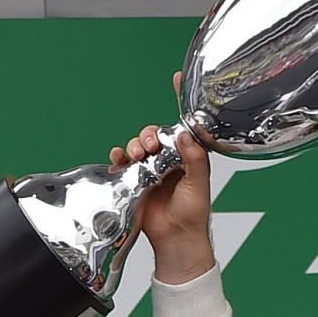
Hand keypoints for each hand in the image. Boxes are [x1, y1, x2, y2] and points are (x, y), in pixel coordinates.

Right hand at [109, 72, 214, 284]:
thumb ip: (194, 159)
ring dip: (134, 144)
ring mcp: (151, 169)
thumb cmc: (192, 215)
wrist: (176, 239)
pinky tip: (119, 158)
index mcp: (188, 155)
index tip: (176, 77)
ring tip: (137, 154)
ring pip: (138, 145)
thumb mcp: (199, 184)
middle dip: (149, 133)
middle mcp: (169, 159)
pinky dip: (119, 156)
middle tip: (150, 144)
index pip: (184, 124)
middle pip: (155, 133)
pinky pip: (123, 162)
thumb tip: (185, 136)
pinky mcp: (135, 180)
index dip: (180, 100)